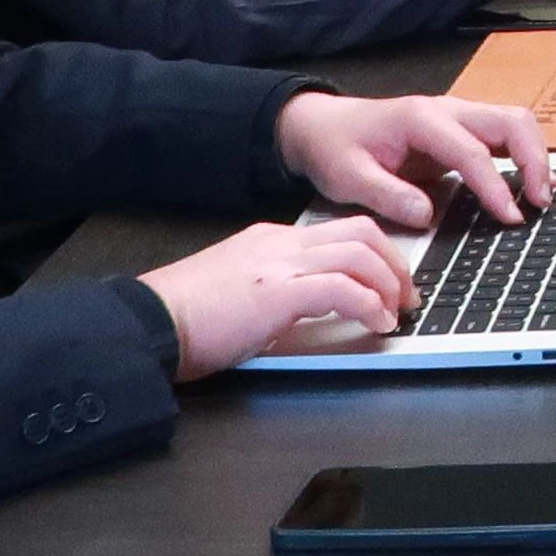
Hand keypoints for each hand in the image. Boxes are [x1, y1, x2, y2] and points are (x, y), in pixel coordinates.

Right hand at [134, 220, 412, 376]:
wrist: (149, 322)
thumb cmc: (185, 317)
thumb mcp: (240, 291)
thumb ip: (276, 288)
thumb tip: (313, 307)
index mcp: (271, 240)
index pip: (340, 231)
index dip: (376, 254)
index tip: (390, 283)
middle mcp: (280, 242)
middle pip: (361, 232)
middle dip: (394, 264)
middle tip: (406, 298)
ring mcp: (280, 263)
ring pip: (360, 253)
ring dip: (389, 285)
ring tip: (396, 314)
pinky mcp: (279, 292)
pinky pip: (344, 288)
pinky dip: (370, 305)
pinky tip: (377, 324)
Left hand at [274, 88, 554, 229]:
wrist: (322, 126)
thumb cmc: (334, 148)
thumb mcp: (347, 177)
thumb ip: (387, 195)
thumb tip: (427, 215)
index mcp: (420, 119)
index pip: (472, 152)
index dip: (495, 187)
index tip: (510, 217)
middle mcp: (446, 111)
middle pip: (511, 122)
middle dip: (534, 160)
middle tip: (540, 202)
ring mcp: (457, 118)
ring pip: (515, 124)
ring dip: (535, 156)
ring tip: (541, 196)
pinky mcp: (461, 131)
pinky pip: (504, 137)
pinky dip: (524, 157)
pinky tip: (530, 185)